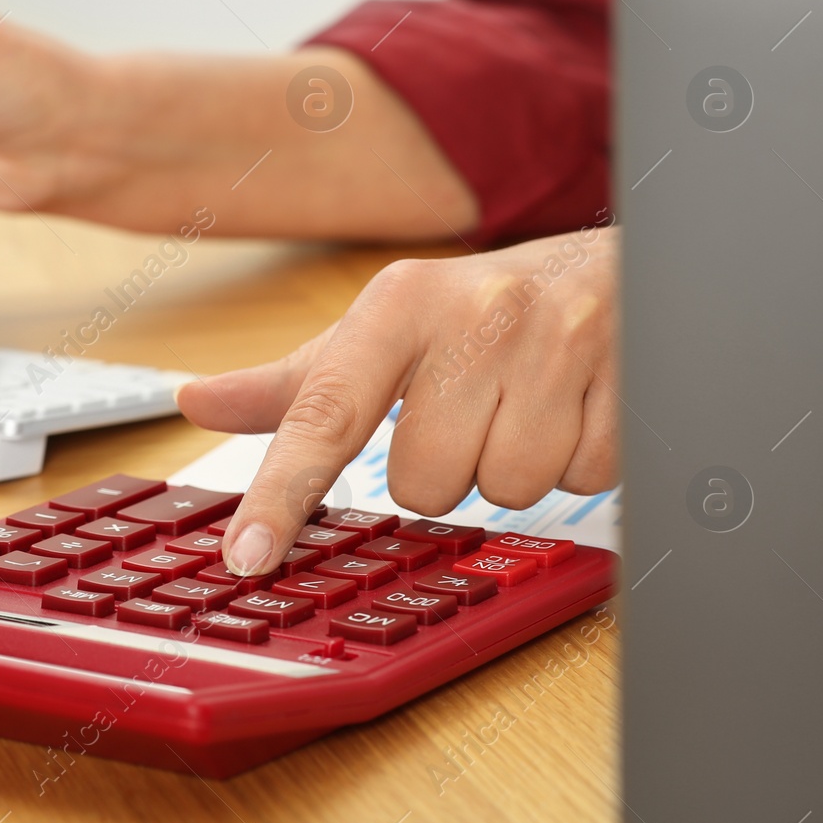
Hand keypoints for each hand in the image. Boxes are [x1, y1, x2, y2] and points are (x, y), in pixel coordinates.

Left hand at [177, 223, 618, 574]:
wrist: (617, 265)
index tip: (247, 556)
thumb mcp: (386, 329)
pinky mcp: (625, 378)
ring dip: (512, 465)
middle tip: (470, 411)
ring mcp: (556, 344)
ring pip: (504, 490)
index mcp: (399, 304)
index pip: (325, 415)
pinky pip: (579, 480)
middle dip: (447, 466)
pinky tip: (575, 407)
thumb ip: (297, 384)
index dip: (281, 494)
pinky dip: (575, 460)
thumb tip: (197, 402)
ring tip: (526, 404)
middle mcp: (475, 317)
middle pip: (424, 483)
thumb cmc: (483, 307)